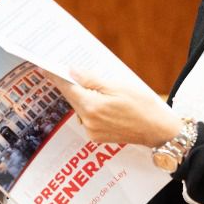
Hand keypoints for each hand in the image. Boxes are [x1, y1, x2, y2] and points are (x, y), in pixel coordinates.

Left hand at [55, 67, 180, 147]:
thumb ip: (92, 79)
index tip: (44, 67)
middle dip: (71, 84)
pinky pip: (87, 118)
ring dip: (83, 97)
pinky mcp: (97, 137)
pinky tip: (103, 102)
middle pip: (72, 98)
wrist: (158, 130)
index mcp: (92, 107)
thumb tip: (72, 71)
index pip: (67, 88)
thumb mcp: (118, 86)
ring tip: (97, 88)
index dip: (56, 76)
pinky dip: (90, 108)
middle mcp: (88, 121)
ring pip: (80, 108)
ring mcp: (92, 131)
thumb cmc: (142, 105)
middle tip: (69, 70)